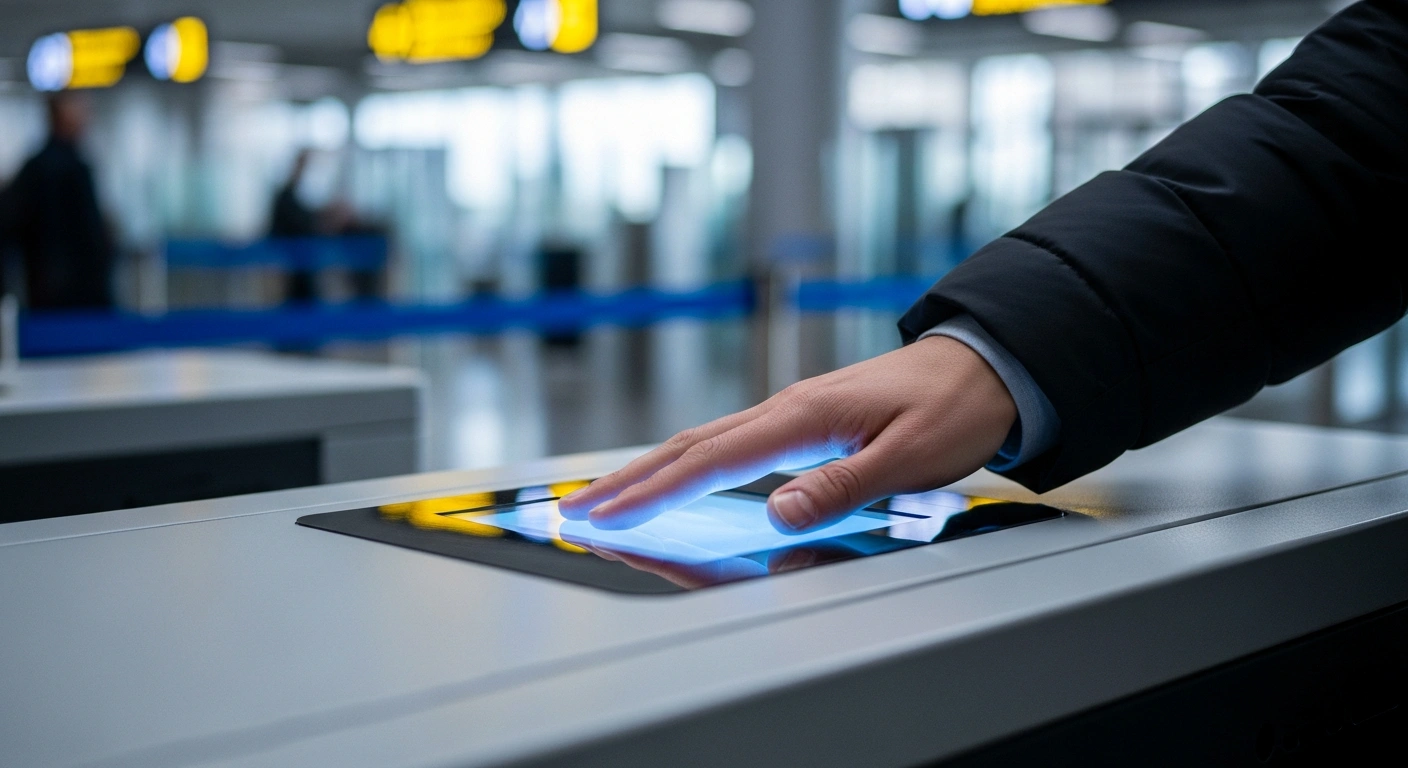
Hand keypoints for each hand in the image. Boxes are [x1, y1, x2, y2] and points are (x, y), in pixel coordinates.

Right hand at [558, 335, 1016, 531]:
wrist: (983, 367)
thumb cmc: (952, 409)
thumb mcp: (908, 459)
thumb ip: (840, 486)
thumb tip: (777, 514)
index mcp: (801, 417)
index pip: (710, 461)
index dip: (654, 493)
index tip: (608, 517)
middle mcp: (784, 410)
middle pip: (687, 448)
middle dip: (628, 482)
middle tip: (578, 512)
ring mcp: (789, 413)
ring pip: (702, 444)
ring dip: (650, 473)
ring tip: (607, 500)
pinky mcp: (800, 422)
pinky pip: (728, 446)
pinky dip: (687, 466)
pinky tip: (675, 482)